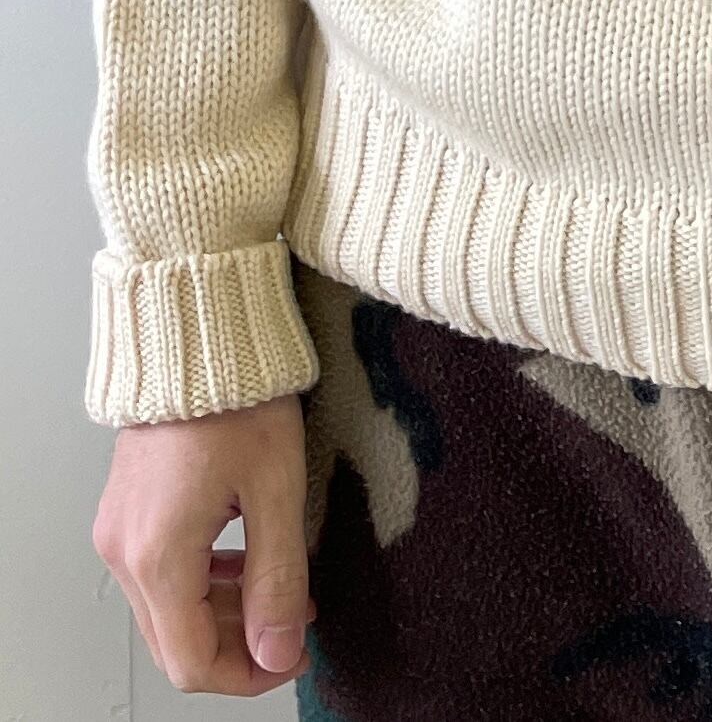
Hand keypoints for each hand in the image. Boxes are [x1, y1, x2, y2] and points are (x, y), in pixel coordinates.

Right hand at [91, 390, 316, 695]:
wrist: (198, 335)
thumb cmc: (239, 398)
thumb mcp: (276, 489)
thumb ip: (278, 578)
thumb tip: (278, 651)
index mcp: (159, 555)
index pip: (193, 662)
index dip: (248, 673)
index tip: (293, 653)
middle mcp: (125, 552)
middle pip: (175, 644)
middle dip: (239, 646)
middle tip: (294, 621)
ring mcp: (119, 532)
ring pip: (167, 612)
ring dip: (224, 615)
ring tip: (282, 588)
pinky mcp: (125, 513)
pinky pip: (159, 575)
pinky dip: (203, 583)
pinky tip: (246, 560)